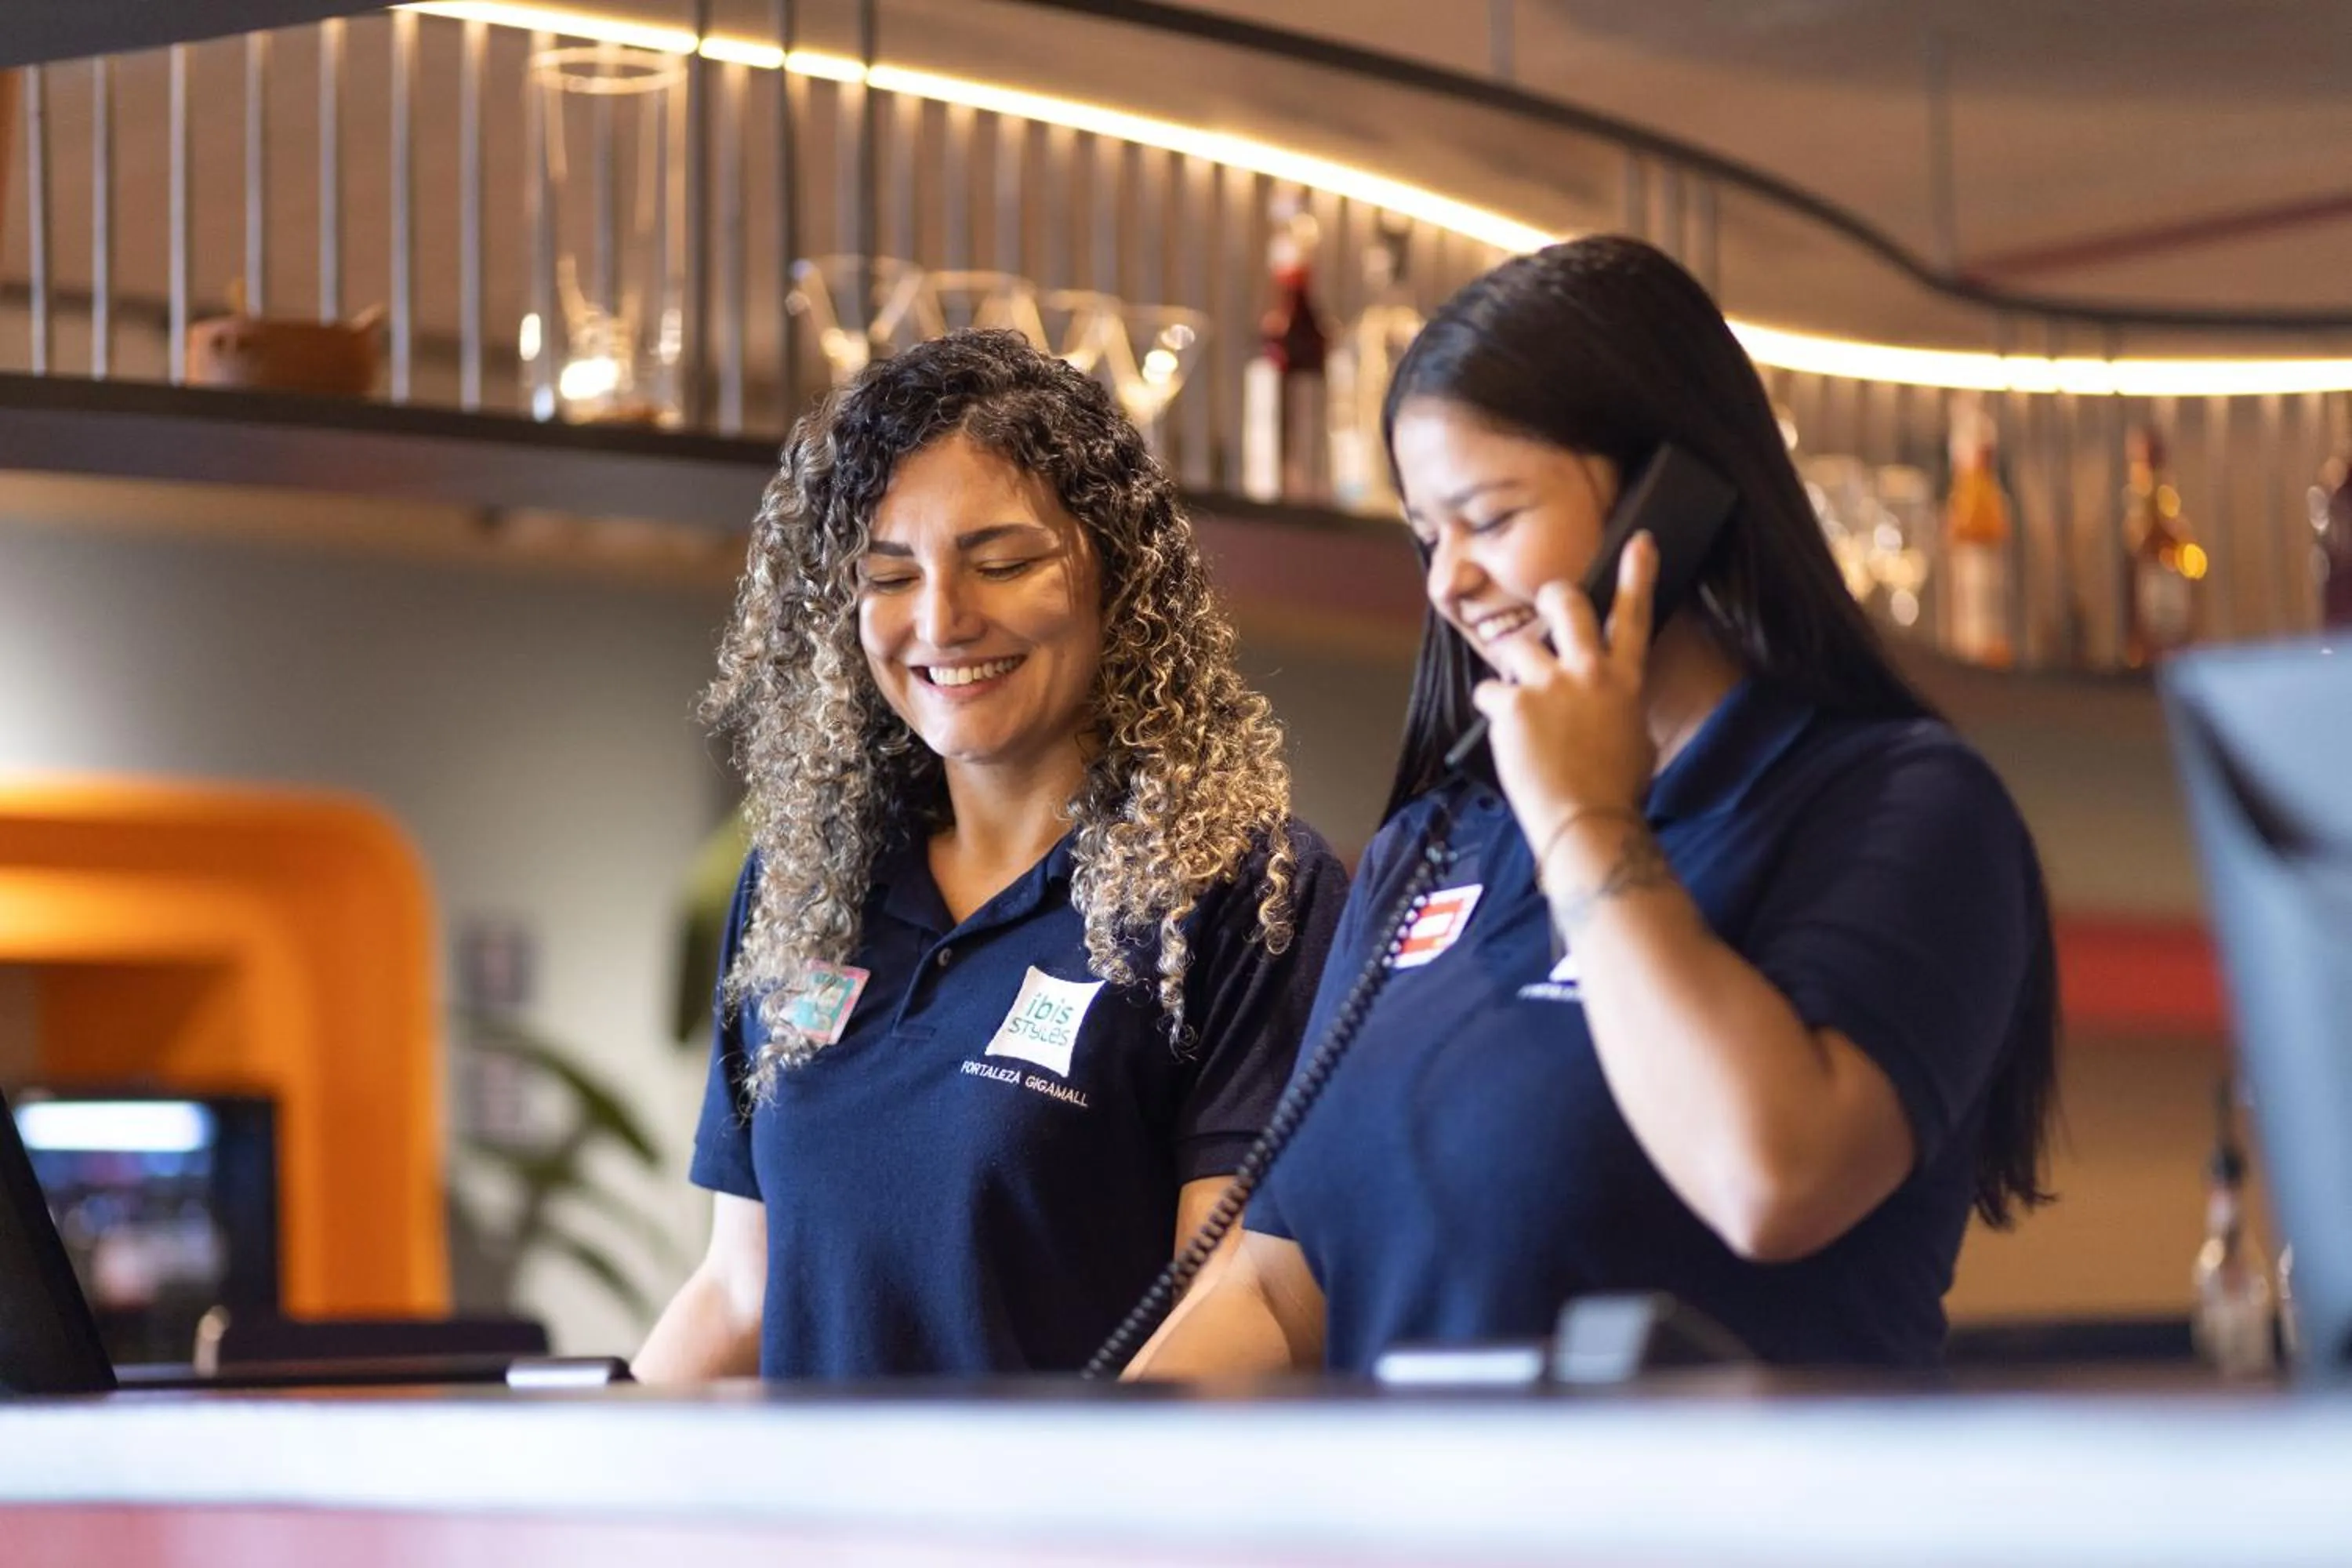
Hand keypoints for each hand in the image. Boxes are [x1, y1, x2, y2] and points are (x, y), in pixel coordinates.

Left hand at [1470, 533, 1658, 854]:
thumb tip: (1607, 702)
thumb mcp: (1636, 740)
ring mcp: (1549, 685)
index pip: (1634, 616)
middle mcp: (1588, 672)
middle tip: (1549, 602)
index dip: (1637, 574)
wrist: (1586, 823)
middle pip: (1567, 605)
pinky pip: (1489, 692)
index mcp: (1624, 681)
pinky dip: (1491, 709)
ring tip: (1520, 703)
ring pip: (1516, 645)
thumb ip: (1618, 707)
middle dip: (1554, 596)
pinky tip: (1504, 732)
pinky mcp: (1514, 704)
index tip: (1639, 541)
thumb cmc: (1615, 791)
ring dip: (1512, 668)